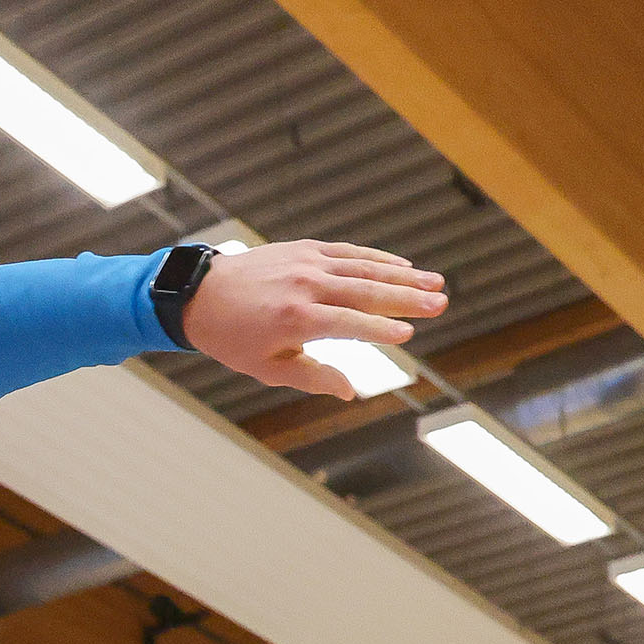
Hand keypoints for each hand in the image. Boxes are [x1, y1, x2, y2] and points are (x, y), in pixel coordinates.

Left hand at [179, 239, 446, 397]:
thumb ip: (312, 378)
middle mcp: (305, 285)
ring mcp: (307, 263)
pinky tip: (404, 268)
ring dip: (403, 276)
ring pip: (363, 269)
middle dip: (406, 298)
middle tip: (441, 304)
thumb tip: (351, 394)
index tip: (408, 335)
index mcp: (295, 319)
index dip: (379, 330)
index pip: (348, 323)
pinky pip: (349, 253)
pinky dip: (377, 259)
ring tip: (436, 284)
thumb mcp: (267, 369)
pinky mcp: (306, 249)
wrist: (202, 294)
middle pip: (365, 291)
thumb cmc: (234, 340)